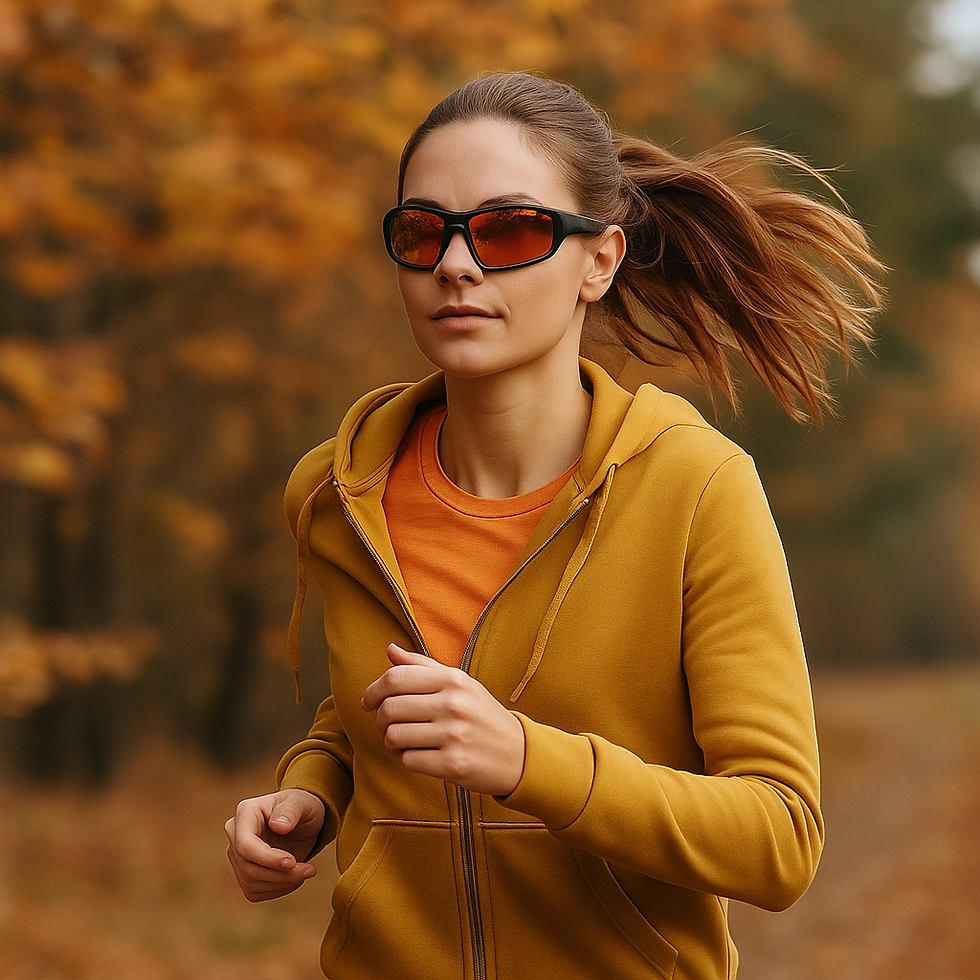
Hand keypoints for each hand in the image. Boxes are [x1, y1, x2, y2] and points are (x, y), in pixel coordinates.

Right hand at [224, 789, 324, 901]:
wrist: (302, 821)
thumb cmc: (302, 807)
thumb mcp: (303, 803)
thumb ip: (292, 810)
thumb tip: (278, 825)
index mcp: (245, 812)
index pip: (245, 845)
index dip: (268, 858)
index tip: (293, 862)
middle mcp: (235, 833)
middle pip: (248, 868)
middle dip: (281, 874)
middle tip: (310, 870)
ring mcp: (237, 855)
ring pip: (251, 884)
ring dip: (283, 883)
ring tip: (307, 871)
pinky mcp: (243, 874)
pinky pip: (255, 892)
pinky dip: (279, 889)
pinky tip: (295, 877)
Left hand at [361, 644, 525, 796]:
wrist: (518, 753)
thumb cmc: (482, 715)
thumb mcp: (460, 684)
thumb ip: (423, 666)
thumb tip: (390, 650)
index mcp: (453, 679)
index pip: (395, 678)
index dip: (373, 690)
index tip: (367, 702)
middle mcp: (453, 704)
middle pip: (389, 708)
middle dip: (379, 719)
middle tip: (387, 725)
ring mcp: (453, 735)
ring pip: (394, 736)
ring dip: (391, 742)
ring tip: (403, 741)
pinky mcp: (452, 764)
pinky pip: (407, 760)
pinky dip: (405, 759)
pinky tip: (416, 755)